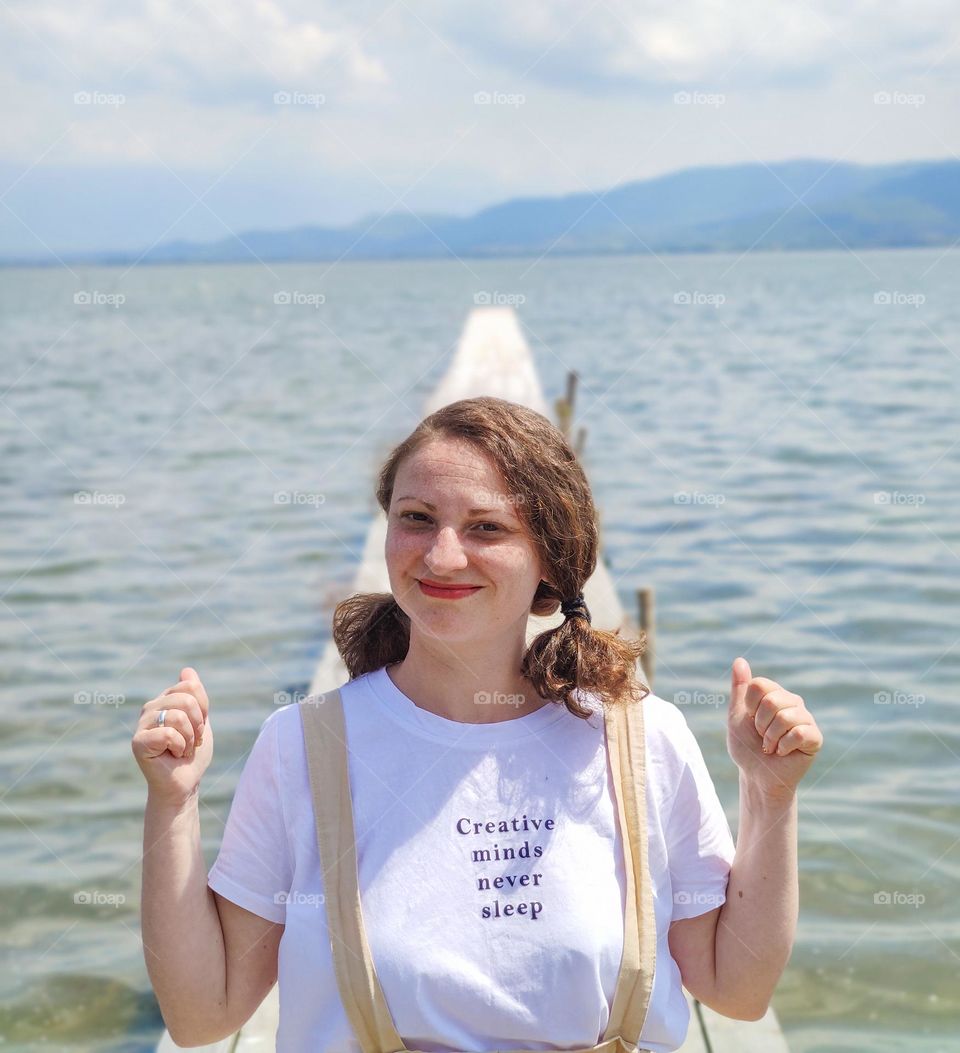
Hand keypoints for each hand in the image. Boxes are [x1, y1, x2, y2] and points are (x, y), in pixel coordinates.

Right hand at [132, 666, 212, 806]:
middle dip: (198, 724)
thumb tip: (186, 670)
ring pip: (178, 716)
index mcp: (165, 700)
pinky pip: (169, 734)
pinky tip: (172, 756)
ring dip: (189, 738)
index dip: (203, 708)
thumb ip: (195, 696)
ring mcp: (142, 724)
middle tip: (191, 741)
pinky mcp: (138, 742)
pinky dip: (179, 747)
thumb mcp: (201, 720)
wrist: (184, 784)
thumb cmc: (192, 755)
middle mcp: (150, 708)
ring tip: (182, 750)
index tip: (199, 726)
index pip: (190, 686)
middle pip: (186, 699)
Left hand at [726, 657, 822, 799]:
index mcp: (774, 693)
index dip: (749, 706)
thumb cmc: (747, 746)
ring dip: (770, 738)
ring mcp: (805, 718)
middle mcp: (792, 702)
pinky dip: (784, 746)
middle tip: (762, 737)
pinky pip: (799, 733)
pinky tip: (783, 752)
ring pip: (784, 717)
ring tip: (771, 746)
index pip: (759, 685)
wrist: (756, 776)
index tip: (751, 719)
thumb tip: (739, 660)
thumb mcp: (736, 715)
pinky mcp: (815, 737)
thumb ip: (739, 688)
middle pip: (771, 701)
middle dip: (760, 724)